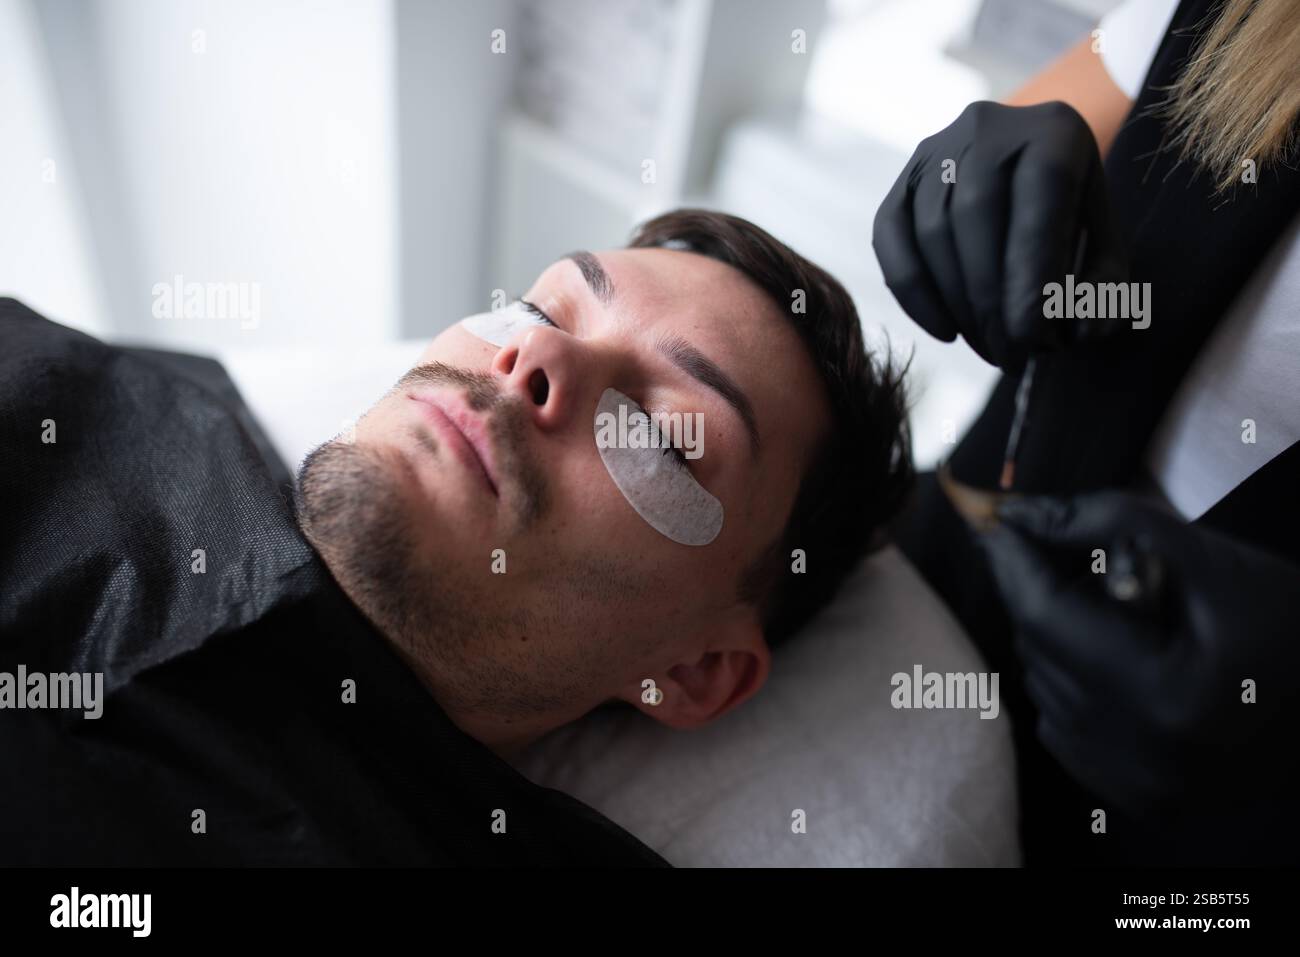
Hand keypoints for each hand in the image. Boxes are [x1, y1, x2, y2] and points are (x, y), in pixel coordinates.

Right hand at [872, 100, 1127, 368]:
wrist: (1029, 163)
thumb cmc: (1070, 214)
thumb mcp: (1104, 240)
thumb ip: (1103, 288)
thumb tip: (1083, 332)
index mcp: (1054, 130)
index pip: (1039, 195)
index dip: (1031, 271)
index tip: (1033, 338)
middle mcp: (988, 127)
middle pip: (975, 214)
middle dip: (989, 298)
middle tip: (1009, 356)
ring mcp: (935, 150)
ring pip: (932, 230)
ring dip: (957, 303)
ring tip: (988, 348)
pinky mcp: (901, 181)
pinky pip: (890, 237)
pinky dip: (913, 292)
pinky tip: (945, 331)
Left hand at [978, 490, 1299, 816]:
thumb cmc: (1294, 625)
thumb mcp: (1211, 559)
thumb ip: (1110, 525)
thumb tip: (1019, 516)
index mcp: (1164, 697)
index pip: (1045, 615)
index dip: (1013, 560)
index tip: (997, 519)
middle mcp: (1142, 757)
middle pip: (1039, 649)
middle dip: (1047, 593)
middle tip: (1087, 558)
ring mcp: (1138, 788)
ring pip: (1044, 685)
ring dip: (1061, 637)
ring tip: (1125, 613)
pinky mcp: (1138, 800)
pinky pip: (1063, 723)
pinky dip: (1075, 682)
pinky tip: (1127, 660)